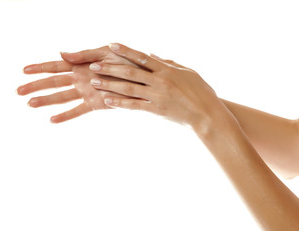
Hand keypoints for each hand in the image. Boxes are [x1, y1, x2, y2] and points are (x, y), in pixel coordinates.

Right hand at [17, 46, 137, 122]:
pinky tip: (52, 120)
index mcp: (80, 64)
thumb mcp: (104, 51)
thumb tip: (61, 54)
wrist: (141, 75)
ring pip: (61, 96)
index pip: (55, 66)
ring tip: (30, 104)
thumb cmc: (124, 59)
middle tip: (18, 91)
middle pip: (53, 82)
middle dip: (35, 85)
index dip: (39, 67)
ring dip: (46, 100)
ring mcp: (86, 92)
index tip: (23, 70)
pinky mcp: (95, 103)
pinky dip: (65, 115)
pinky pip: (78, 110)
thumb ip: (83, 54)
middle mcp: (80, 79)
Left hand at [89, 43, 222, 131]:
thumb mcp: (187, 72)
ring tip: (94, 82)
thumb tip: (153, 54)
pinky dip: (120, 103)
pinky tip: (107, 100)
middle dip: (110, 68)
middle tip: (93, 66)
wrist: (207, 114)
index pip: (142, 57)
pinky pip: (134, 106)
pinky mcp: (156, 110)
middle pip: (130, 72)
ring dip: (110, 85)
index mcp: (167, 70)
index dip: (125, 51)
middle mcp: (160, 81)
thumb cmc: (200, 92)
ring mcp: (157, 96)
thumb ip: (169, 63)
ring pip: (129, 88)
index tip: (111, 46)